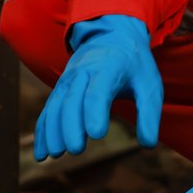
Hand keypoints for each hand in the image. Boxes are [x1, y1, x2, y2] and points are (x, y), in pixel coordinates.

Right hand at [34, 14, 161, 161]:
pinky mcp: (59, 90)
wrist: (112, 37)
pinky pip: (48, 111)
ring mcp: (67, 81)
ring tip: (56, 155)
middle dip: (71, 126)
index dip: (95, 111)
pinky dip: (43, 132)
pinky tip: (42, 154)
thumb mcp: (149, 85)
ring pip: (56, 106)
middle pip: (72, 100)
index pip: (98, 91)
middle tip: (76, 150)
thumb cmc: (133, 66)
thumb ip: (149, 115)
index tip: (97, 134)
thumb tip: (148, 144)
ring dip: (53, 131)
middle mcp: (82, 72)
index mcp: (108, 67)